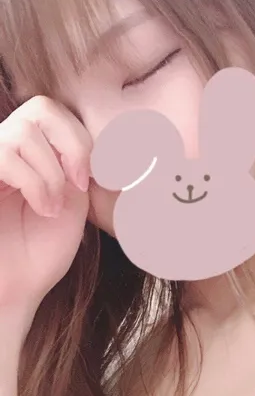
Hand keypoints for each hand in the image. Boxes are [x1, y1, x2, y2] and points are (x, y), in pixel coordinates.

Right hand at [0, 96, 92, 330]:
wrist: (15, 289)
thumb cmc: (42, 252)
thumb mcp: (74, 201)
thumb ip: (79, 166)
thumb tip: (103, 139)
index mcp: (33, 153)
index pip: (56, 112)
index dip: (81, 140)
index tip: (90, 179)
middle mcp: (8, 149)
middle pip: (41, 106)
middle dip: (71, 145)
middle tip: (77, 182)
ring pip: (24, 132)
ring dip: (50, 174)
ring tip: (50, 207)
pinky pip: (5, 155)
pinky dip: (33, 182)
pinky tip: (40, 208)